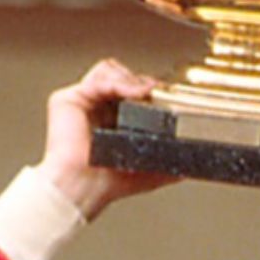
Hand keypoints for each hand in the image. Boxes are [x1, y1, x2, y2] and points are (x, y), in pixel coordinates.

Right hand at [33, 59, 174, 218]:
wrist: (83, 188)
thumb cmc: (107, 183)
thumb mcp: (150, 171)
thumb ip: (169, 163)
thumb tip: (192, 164)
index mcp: (111, 120)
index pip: (131, 89)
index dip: (147, 89)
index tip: (163, 94)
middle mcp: (95, 108)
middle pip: (121, 75)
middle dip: (140, 81)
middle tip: (155, 93)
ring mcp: (82, 102)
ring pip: (109, 71)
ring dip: (130, 79)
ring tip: (142, 94)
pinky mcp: (67, 99)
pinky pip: (98, 78)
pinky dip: (119, 82)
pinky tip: (134, 93)